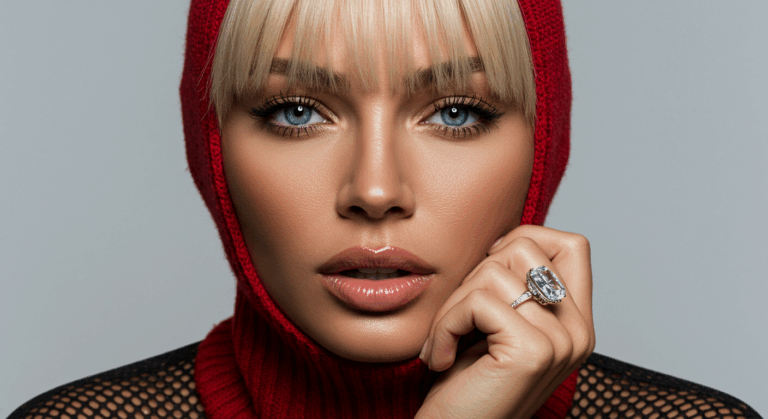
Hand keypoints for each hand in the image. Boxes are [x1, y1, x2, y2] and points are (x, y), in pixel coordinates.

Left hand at [415, 225, 595, 418]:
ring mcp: (562, 341)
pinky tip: (439, 358)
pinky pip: (477, 302)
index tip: (487, 276)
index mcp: (576, 322)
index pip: (572, 244)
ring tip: (444, 341)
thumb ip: (514, 287)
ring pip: (494, 272)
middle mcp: (579, 331)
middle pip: (524, 248)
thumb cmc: (466, 385)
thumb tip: (501, 239)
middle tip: (456, 320)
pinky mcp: (533, 351)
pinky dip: (443, 325)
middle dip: (473, 276)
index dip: (523, 241)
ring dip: (452, 305)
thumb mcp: (496, 326)